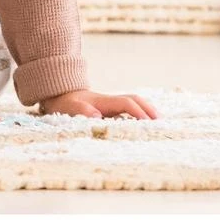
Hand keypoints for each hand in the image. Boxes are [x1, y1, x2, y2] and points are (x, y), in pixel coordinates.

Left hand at [39, 89, 158, 118]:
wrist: (57, 94)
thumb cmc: (64, 103)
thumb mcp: (68, 107)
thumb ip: (81, 110)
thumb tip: (97, 115)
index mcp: (103, 101)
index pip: (126, 103)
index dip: (138, 112)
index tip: (148, 123)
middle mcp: (110, 101)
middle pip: (134, 100)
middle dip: (149, 109)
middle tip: (161, 122)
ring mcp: (110, 104)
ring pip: (133, 103)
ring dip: (146, 110)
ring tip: (159, 124)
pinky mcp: (108, 109)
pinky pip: (128, 109)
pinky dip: (139, 114)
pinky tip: (144, 125)